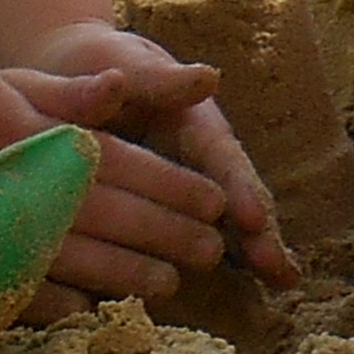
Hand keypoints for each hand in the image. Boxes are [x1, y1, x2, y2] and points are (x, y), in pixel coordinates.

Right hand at [0, 47, 247, 306]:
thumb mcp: (18, 84)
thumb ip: (76, 93)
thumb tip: (125, 84)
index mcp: (47, 141)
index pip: (128, 168)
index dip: (176, 188)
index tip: (216, 202)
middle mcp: (31, 190)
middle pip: (116, 219)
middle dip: (169, 236)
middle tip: (210, 251)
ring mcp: (3, 234)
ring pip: (82, 262)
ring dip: (131, 276)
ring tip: (170, 283)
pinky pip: (28, 295)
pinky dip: (65, 304)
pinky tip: (96, 308)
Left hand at [9, 17, 300, 291]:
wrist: (72, 75)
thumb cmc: (100, 65)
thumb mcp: (126, 63)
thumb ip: (159, 78)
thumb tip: (209, 77)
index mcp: (193, 122)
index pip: (223, 158)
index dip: (240, 189)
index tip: (255, 219)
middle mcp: (199, 157)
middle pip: (236, 194)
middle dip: (261, 231)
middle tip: (282, 270)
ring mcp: (185, 184)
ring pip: (221, 220)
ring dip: (251, 251)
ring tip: (282, 282)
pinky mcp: (163, 205)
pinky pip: (189, 233)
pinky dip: (209, 260)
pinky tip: (234, 291)